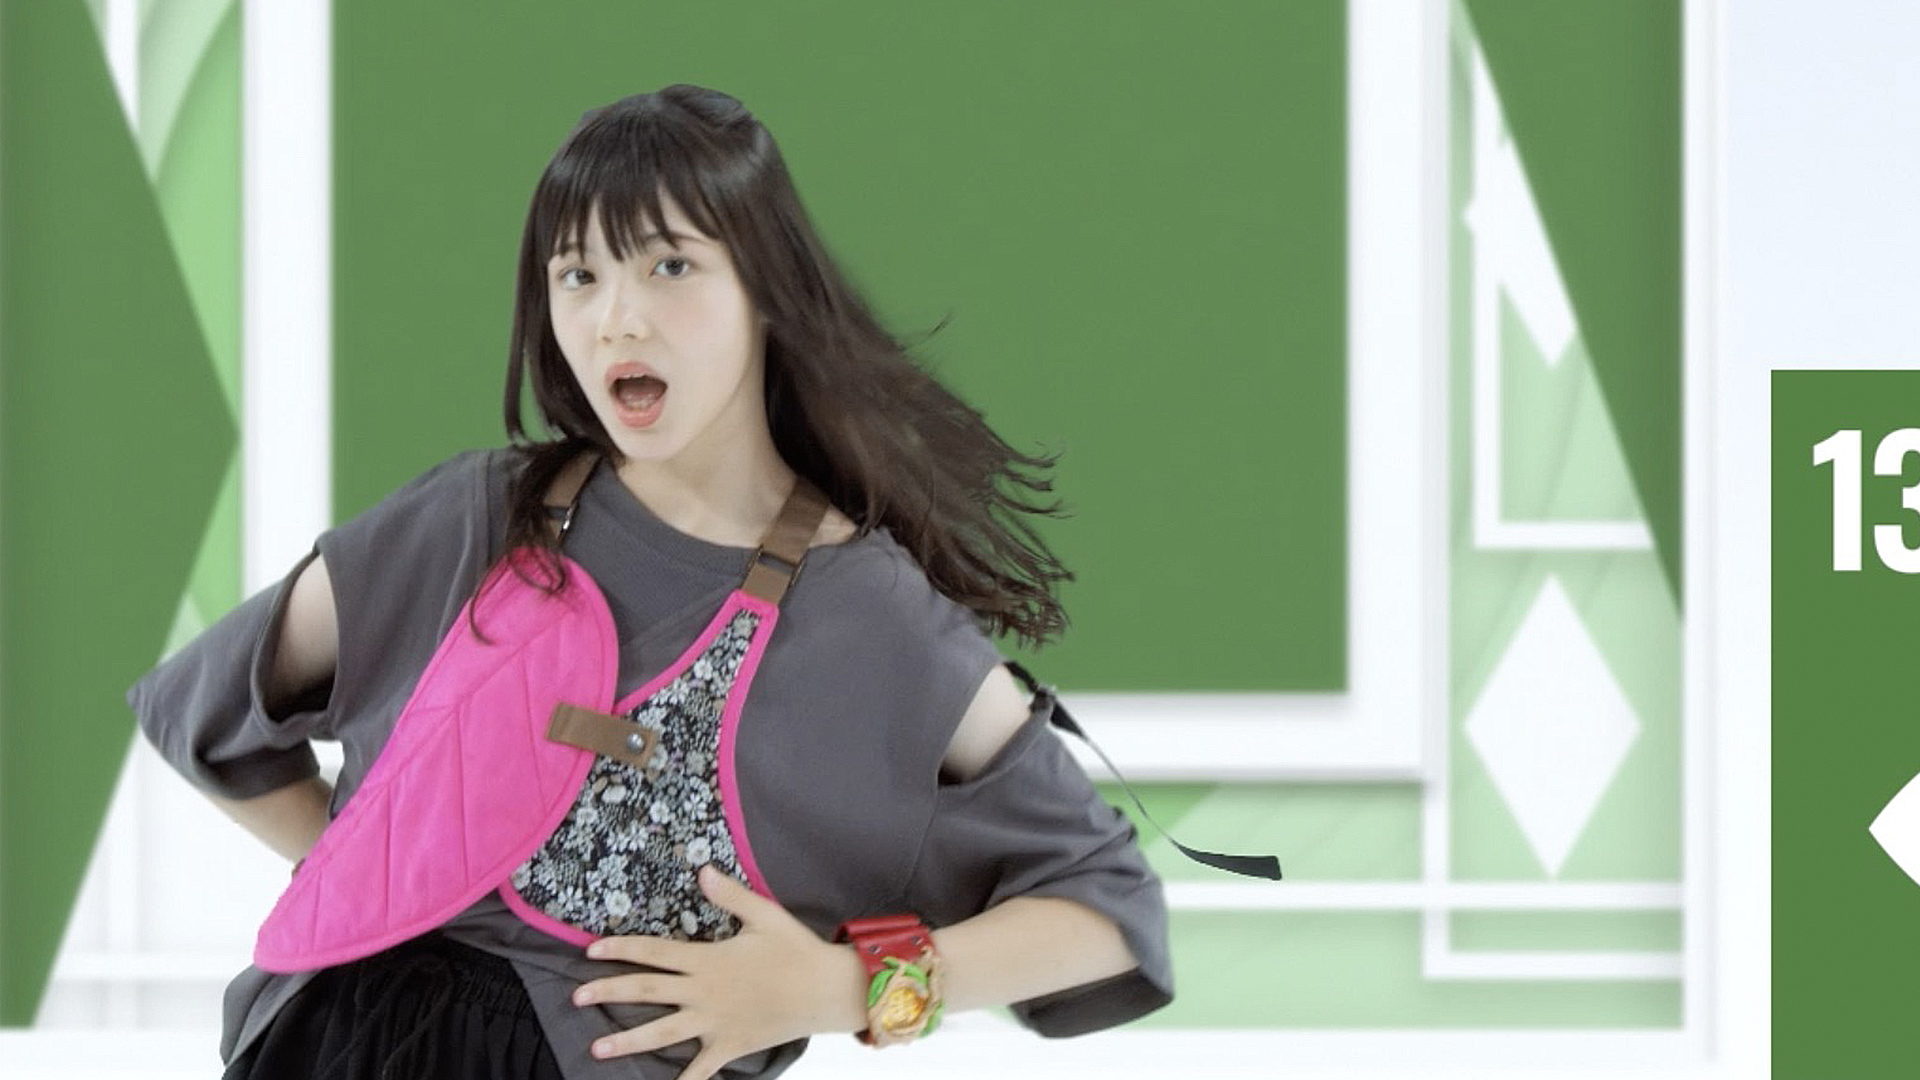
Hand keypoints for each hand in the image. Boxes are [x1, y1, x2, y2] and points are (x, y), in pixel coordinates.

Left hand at [573, 865, 866, 1079]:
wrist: (825, 991)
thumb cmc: (795, 949)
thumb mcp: (764, 914)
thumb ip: (729, 895)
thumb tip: (701, 869)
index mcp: (707, 960)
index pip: (654, 952)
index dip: (621, 949)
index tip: (591, 950)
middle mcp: (703, 993)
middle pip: (647, 992)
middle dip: (609, 992)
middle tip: (576, 997)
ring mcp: (714, 1024)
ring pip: (662, 1033)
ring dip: (628, 1040)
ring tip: (597, 1048)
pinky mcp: (729, 1047)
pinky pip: (700, 1070)